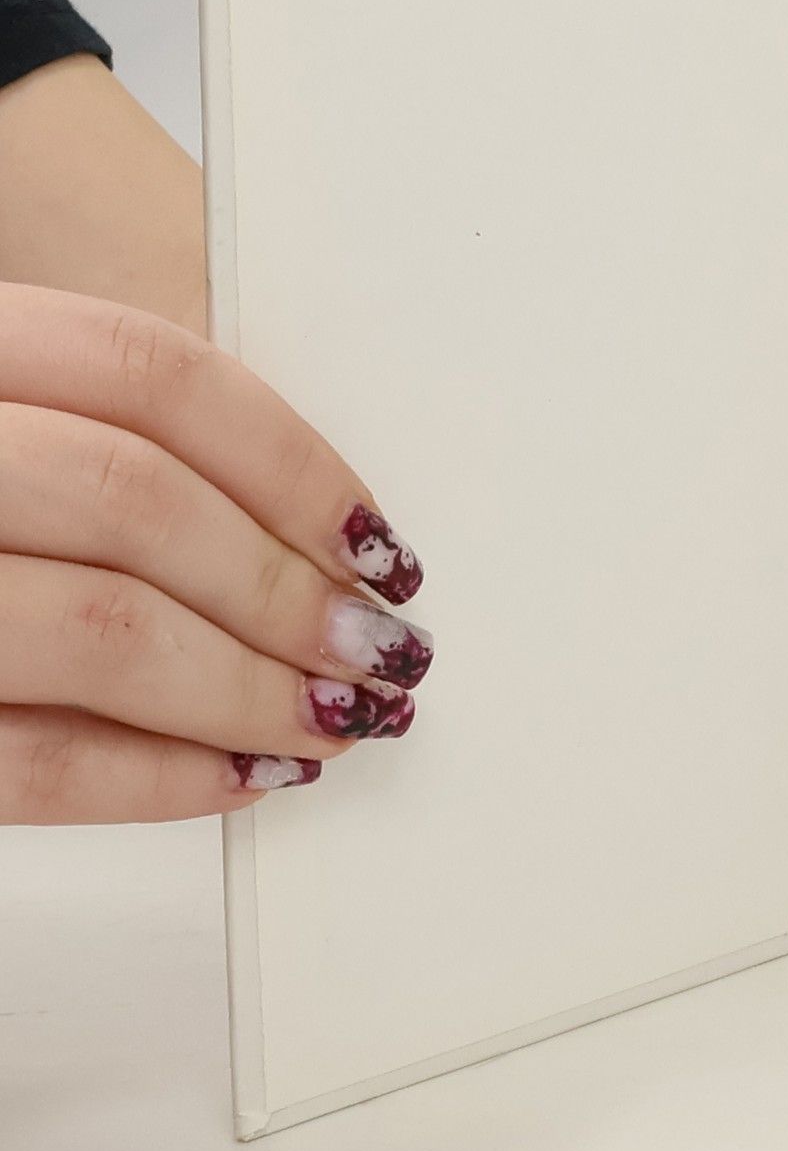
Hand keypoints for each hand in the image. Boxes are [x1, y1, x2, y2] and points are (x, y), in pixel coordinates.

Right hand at [0, 284, 431, 822]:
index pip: (154, 371)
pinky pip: (25, 762)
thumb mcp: (18, 414)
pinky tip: (245, 776)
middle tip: (386, 647)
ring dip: (249, 689)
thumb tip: (321, 529)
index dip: (293, 463)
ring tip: (340, 717)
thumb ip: (116, 436)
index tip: (378, 540)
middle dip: (286, 591)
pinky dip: (157, 779)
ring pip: (97, 630)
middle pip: (137, 502)